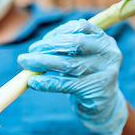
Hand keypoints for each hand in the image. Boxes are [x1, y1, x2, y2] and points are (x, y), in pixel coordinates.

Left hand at [18, 19, 127, 134]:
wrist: (104, 106)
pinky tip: (33, 81)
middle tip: (29, 53)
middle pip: (74, 44)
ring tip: (25, 63)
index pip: (81, 28)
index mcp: (105, 41)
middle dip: (48, 46)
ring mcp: (105, 73)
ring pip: (68, 64)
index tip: (42, 41)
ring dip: (42, 63)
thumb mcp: (82, 59)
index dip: (59, 32)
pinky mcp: (95, 91)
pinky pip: (66, 84)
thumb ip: (67, 49)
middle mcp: (109, 54)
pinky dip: (46, 82)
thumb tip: (38, 47)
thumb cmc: (88, 78)